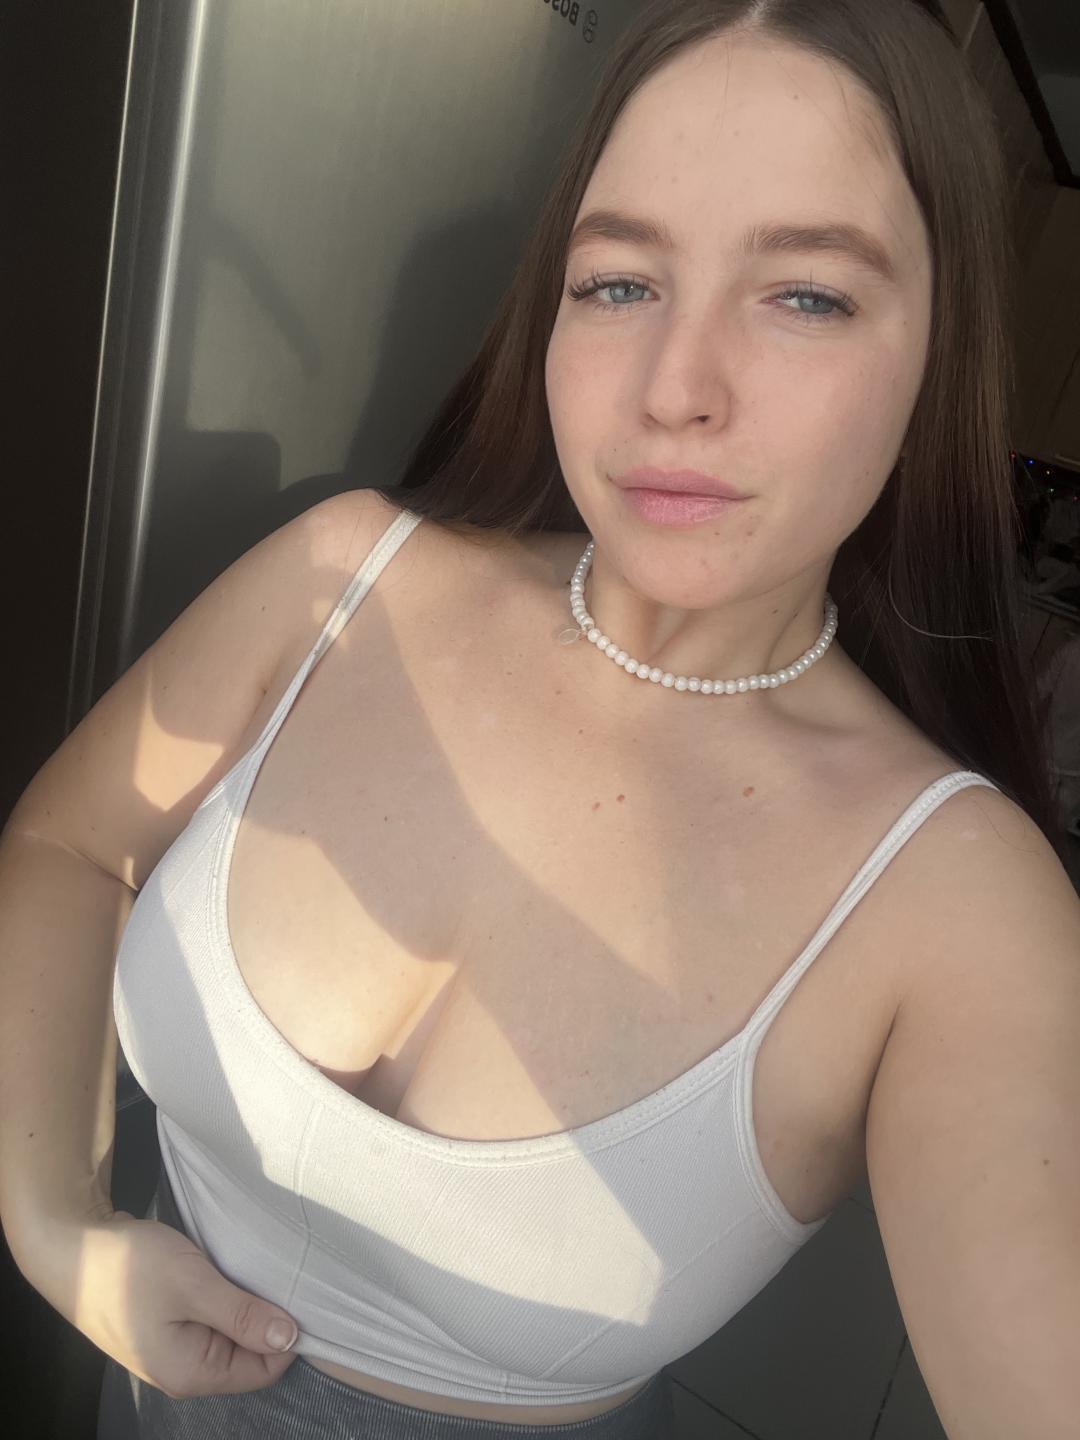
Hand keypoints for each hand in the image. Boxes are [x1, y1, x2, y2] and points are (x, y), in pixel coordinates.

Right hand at [16, 1204, 301, 1398]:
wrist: (72, 1247)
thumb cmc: (130, 1266)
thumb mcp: (194, 1285)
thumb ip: (243, 1315)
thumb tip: (291, 1338)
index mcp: (192, 1373)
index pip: (265, 1369)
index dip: (286, 1333)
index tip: (295, 1290)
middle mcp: (183, 1371)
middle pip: (248, 1354)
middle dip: (264, 1317)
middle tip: (271, 1273)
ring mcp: (171, 1350)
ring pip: (230, 1334)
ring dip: (242, 1304)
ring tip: (246, 1269)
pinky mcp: (164, 1326)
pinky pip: (209, 1320)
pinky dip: (222, 1298)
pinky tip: (223, 1272)